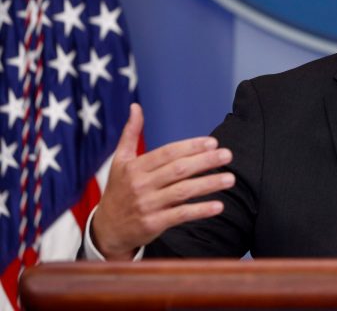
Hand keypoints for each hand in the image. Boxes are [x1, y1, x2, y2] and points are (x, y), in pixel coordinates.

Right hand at [91, 104, 234, 259]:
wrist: (107, 229)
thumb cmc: (118, 190)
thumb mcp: (119, 161)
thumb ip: (130, 133)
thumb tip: (135, 106)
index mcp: (135, 167)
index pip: (168, 153)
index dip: (191, 147)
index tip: (213, 142)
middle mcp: (141, 184)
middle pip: (178, 170)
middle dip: (205, 161)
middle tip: (227, 155)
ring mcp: (147, 205)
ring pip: (183, 191)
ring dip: (208, 184)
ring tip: (230, 179)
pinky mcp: (153, 224)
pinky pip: (180, 215)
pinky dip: (200, 210)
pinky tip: (218, 206)